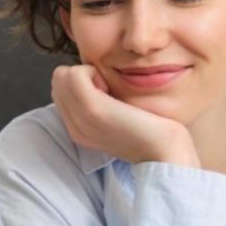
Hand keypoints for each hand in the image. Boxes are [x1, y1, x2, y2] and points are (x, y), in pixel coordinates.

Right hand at [51, 65, 199, 167]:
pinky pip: (73, 74)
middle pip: (59, 81)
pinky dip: (91, 71)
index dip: (83, 83)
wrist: (166, 154)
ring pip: (62, 75)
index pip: (61, 90)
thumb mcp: (120, 119)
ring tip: (110, 90)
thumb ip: (103, 104)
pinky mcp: (92, 109)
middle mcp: (75, 127)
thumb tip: (98, 79)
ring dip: (87, 73)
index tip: (109, 94)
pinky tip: (111, 87)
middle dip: (83, 76)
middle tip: (110, 91)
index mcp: (80, 130)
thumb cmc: (153, 133)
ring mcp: (80, 119)